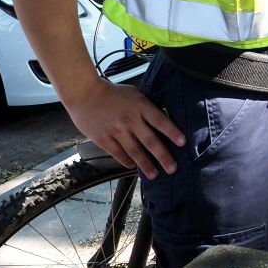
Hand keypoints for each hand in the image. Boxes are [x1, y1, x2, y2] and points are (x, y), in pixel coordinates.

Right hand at [65, 78, 185, 179]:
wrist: (84, 93)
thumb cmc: (112, 93)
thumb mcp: (134, 93)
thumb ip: (146, 106)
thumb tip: (162, 119)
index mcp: (140, 106)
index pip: (160, 121)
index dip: (172, 132)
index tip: (183, 143)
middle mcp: (130, 119)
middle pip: (150, 140)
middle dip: (163, 156)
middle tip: (173, 168)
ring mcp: (116, 130)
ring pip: (135, 151)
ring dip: (146, 165)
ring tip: (154, 175)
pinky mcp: (103, 139)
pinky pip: (118, 154)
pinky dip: (127, 162)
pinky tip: (134, 167)